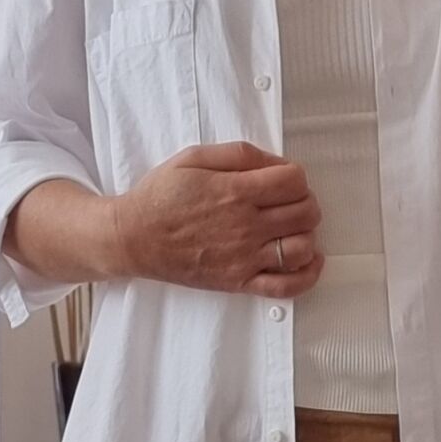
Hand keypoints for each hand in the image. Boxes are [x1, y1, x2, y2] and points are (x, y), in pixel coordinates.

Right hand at [113, 141, 324, 298]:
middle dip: (304, 201)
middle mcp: (244, 226)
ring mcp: (243, 258)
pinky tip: (308, 260)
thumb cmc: (160, 196)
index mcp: (235, 191)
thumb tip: (276, 161)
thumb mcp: (194, 157)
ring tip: (292, 227)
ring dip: (306, 234)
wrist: (132, 238)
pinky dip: (307, 275)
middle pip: (305, 212)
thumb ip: (239, 154)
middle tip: (288, 201)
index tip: (282, 178)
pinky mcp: (238, 282)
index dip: (295, 175)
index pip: (294, 180)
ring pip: (302, 247)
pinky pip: (286, 287)